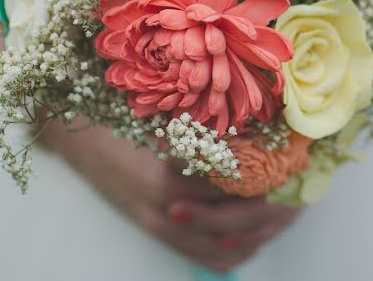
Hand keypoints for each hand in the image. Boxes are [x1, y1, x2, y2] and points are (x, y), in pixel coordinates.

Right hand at [43, 120, 300, 270]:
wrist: (76, 136)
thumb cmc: (118, 118)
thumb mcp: (161, 120)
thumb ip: (203, 134)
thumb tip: (253, 137)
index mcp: (170, 177)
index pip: (233, 191)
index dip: (268, 182)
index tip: (292, 169)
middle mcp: (166, 208)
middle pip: (234, 223)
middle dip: (271, 212)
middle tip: (296, 196)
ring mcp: (159, 223)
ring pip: (222, 247)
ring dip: (257, 235)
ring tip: (283, 216)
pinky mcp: (155, 230)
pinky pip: (202, 255)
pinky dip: (232, 252)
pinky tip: (249, 239)